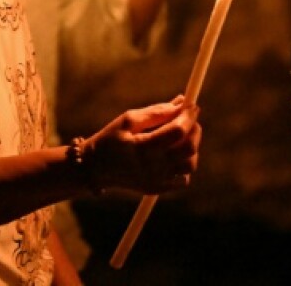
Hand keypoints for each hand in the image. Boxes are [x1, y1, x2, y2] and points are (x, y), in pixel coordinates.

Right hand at [84, 96, 200, 193]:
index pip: (178, 131)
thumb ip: (156, 112)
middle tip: (189, 119)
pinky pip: (183, 178)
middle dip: (194, 130)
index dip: (188, 116)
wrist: (96, 168)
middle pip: (189, 148)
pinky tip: (172, 154)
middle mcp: (152, 168)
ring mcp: (157, 181)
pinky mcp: (158, 189)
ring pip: (190, 164)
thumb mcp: (128, 119)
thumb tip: (180, 102)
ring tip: (180, 136)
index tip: (192, 105)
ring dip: (191, 147)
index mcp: (143, 147)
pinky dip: (184, 164)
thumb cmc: (111, 139)